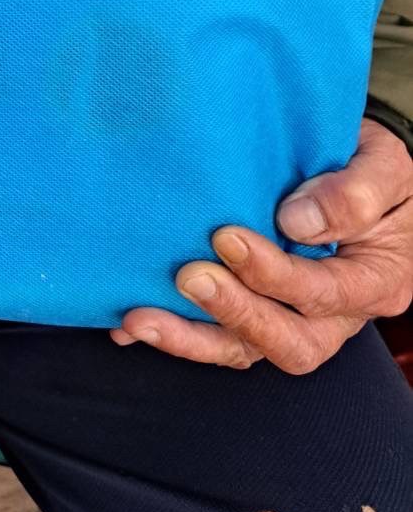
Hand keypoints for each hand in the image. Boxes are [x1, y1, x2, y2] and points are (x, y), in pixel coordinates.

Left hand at [111, 118, 412, 372]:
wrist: (353, 162)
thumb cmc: (372, 164)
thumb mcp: (383, 167)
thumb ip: (353, 192)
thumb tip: (297, 222)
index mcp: (374, 282)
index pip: (324, 294)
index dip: (274, 274)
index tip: (226, 237)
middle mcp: (336, 315)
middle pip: (288, 342)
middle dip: (234, 314)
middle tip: (188, 277)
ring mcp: (292, 318)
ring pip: (243, 349)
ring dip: (190, 338)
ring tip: (139, 319)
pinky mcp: (255, 309)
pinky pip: (214, 335)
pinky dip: (173, 332)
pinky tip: (127, 324)